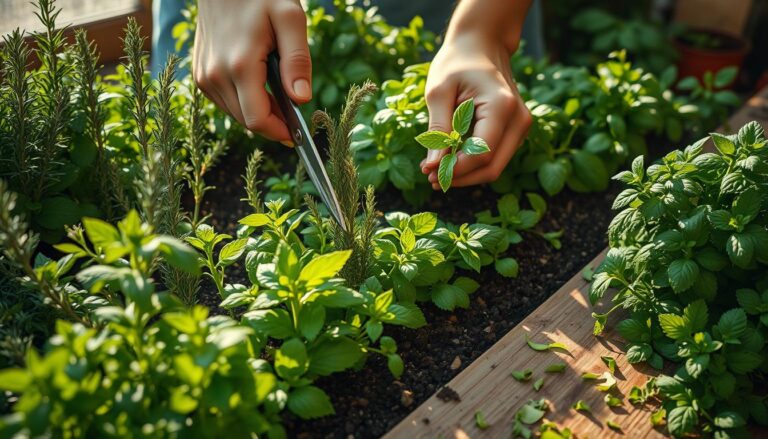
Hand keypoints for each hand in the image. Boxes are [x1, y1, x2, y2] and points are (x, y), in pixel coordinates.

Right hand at [193, 0, 310, 142]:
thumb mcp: (290, 19)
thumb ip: (297, 60)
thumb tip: (302, 99)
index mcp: (239, 66)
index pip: (258, 120)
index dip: (280, 132)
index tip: (299, 135)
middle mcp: (214, 75)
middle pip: (247, 121)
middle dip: (273, 123)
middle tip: (294, 112)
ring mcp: (203, 76)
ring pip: (236, 114)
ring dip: (259, 112)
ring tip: (277, 91)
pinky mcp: (200, 74)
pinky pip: (226, 102)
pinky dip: (244, 101)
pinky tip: (258, 84)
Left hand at [420, 33, 530, 189]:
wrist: (481, 44)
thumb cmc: (456, 63)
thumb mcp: (438, 92)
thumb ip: (438, 129)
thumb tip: (434, 166)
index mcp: (502, 106)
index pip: (482, 153)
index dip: (455, 170)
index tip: (427, 172)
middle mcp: (519, 119)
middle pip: (492, 167)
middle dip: (460, 177)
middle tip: (429, 178)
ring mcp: (521, 126)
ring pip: (495, 166)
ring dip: (465, 173)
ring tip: (433, 168)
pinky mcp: (516, 130)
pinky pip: (495, 156)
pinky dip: (471, 162)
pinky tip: (447, 158)